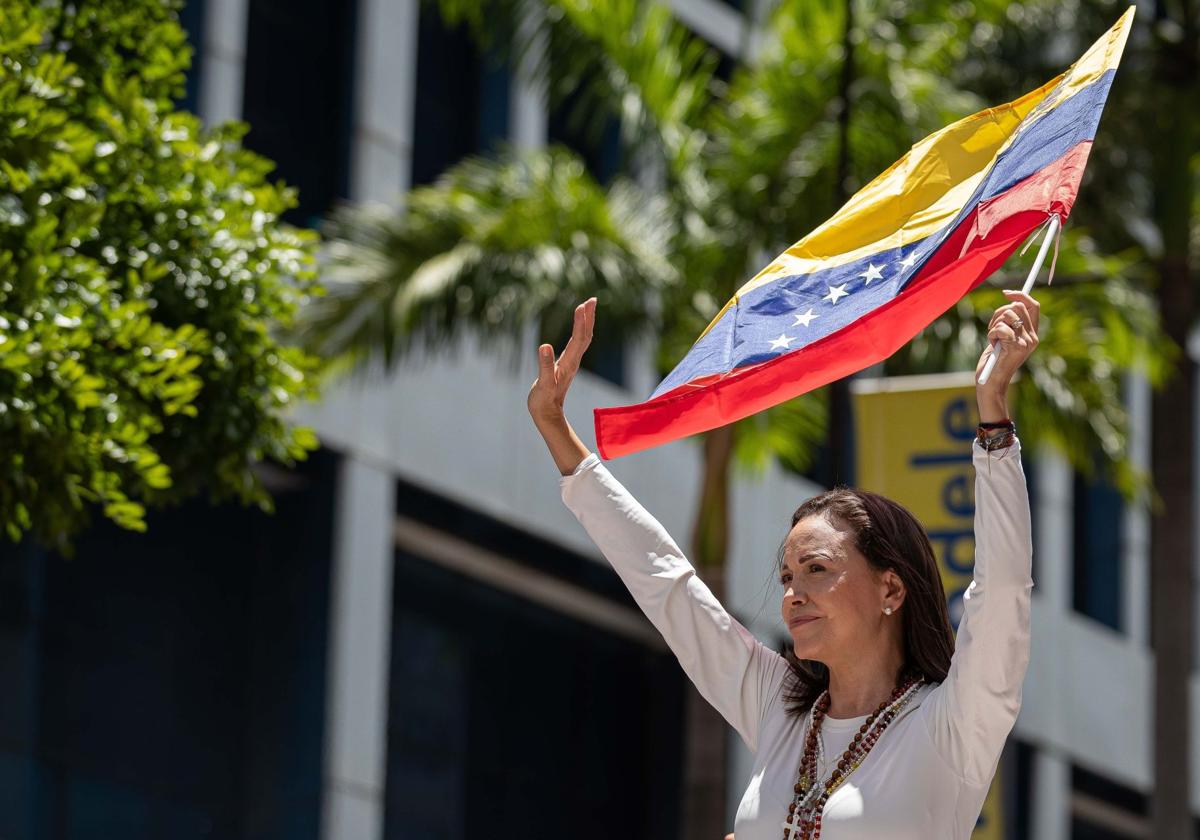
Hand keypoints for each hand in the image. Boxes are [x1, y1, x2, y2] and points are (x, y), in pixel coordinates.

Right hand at [527, 297, 595, 422]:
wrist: (548, 414)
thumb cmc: (543, 400)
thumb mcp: (542, 384)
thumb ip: (544, 366)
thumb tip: (544, 346)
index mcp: (568, 363)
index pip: (578, 338)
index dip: (580, 322)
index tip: (582, 305)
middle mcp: (573, 361)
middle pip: (585, 335)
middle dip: (589, 317)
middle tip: (592, 299)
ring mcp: (571, 362)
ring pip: (583, 339)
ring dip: (586, 322)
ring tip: (587, 307)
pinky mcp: (567, 365)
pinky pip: (577, 344)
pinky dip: (579, 331)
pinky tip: (578, 327)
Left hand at [975, 290, 1038, 421]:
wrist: (991, 384)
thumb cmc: (994, 362)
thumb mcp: (1003, 339)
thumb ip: (1009, 324)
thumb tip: (1011, 302)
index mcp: (1032, 334)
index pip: (1033, 306)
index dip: (1020, 295)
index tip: (1006, 293)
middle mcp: (1033, 337)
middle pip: (1018, 307)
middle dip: (999, 312)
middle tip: (992, 327)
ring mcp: (1026, 342)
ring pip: (1007, 315)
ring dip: (994, 324)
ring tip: (993, 339)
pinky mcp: (1016, 347)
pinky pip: (1000, 328)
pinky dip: (991, 334)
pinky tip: (993, 346)